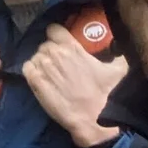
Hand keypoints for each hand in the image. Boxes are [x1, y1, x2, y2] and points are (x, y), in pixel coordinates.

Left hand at [23, 24, 127, 147]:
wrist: (88, 116)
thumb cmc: (102, 93)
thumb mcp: (117, 72)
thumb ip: (118, 57)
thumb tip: (121, 51)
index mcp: (72, 48)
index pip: (54, 30)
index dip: (56, 36)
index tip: (60, 43)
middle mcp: (55, 54)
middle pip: (44, 44)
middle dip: (50, 52)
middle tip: (58, 63)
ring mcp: (43, 66)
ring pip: (36, 56)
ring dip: (41, 62)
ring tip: (50, 73)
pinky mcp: (34, 80)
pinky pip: (27, 67)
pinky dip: (31, 70)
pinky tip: (40, 77)